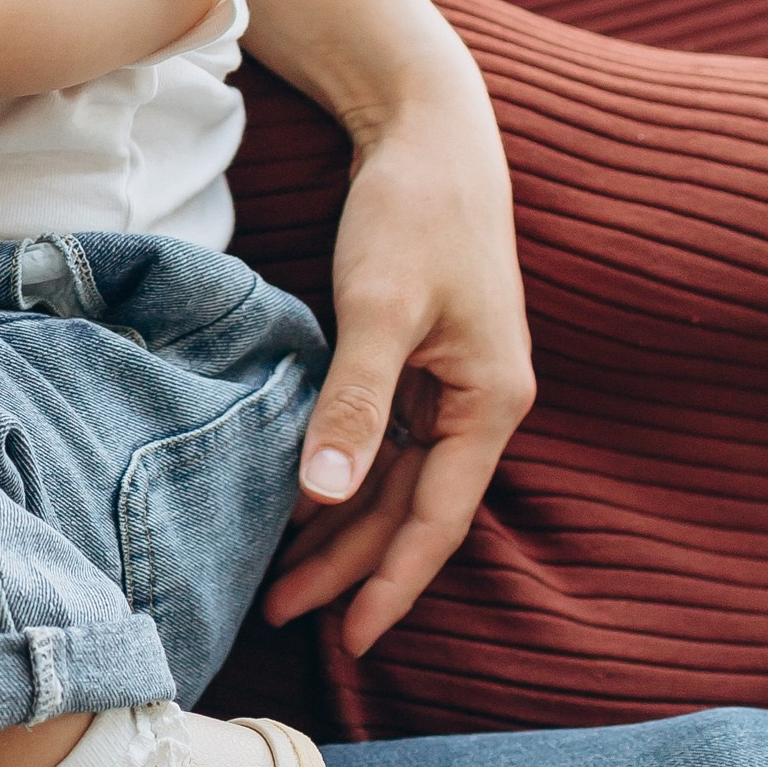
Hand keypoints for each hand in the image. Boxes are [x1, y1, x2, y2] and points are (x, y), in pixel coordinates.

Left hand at [263, 30, 534, 655]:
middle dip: (350, 567)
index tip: (351, 639)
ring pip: (392, 482)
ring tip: (278, 578)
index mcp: (488, 402)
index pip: (439, 519)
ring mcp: (450, 386)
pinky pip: (380, 444)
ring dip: (339, 529)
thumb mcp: (382, 307)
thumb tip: (323, 493)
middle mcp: (477, 404)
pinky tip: (296, 505)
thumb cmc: (416, 207)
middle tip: (281, 615)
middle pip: (412, 511)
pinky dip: (340, 478)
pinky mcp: (419, 363)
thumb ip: (354, 402)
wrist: (430, 127)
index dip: (394, 582)